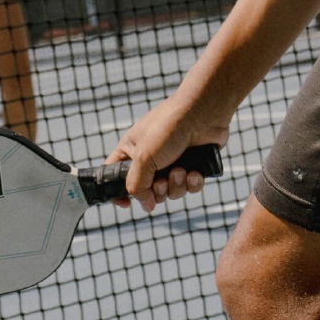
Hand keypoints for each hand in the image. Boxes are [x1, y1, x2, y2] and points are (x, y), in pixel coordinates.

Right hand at [106, 99, 229, 212]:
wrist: (203, 114)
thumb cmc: (168, 127)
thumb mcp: (144, 157)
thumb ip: (137, 185)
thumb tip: (146, 205)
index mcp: (132, 151)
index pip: (115, 175)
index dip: (118, 192)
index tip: (126, 204)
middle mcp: (150, 157)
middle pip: (147, 191)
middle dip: (158, 190)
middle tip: (162, 181)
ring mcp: (172, 161)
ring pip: (170, 191)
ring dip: (176, 185)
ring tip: (182, 170)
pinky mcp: (193, 165)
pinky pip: (189, 187)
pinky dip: (192, 183)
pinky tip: (195, 172)